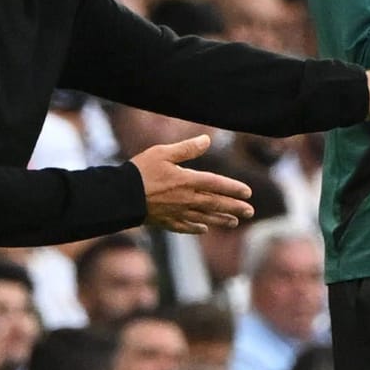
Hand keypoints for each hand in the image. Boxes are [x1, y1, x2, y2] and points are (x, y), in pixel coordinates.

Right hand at [131, 135, 253, 233]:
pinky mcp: (164, 221)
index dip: (233, 188)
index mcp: (187, 181)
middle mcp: (185, 199)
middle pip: (215, 204)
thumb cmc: (140, 171)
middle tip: (250, 212)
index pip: (217, 184)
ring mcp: (176, 212)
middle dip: (234, 208)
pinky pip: (184, 227)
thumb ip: (187, 148)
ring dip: (220, 220)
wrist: (119, 196)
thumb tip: (207, 139)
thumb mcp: (163, 153)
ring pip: (204, 217)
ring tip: (234, 222)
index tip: (248, 193)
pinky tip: (203, 229)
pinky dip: (196, 229)